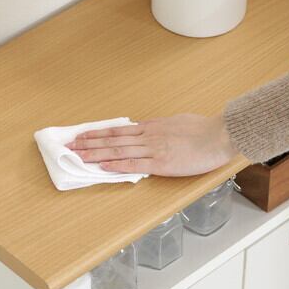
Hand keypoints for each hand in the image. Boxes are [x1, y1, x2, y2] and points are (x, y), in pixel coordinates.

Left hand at [65, 114, 238, 175]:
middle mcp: (147, 136)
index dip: (97, 133)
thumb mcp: (176, 122)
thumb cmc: (201, 128)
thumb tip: (146, 129)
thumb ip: (159, 127)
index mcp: (150, 127)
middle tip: (70, 146)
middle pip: (112, 139)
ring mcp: (153, 149)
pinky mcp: (161, 163)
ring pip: (118, 151)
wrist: (218, 135)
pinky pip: (135, 164)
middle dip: (89, 143)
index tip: (82, 135)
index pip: (117, 130)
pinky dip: (117, 166)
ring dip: (96, 154)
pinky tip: (103, 167)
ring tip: (78, 156)